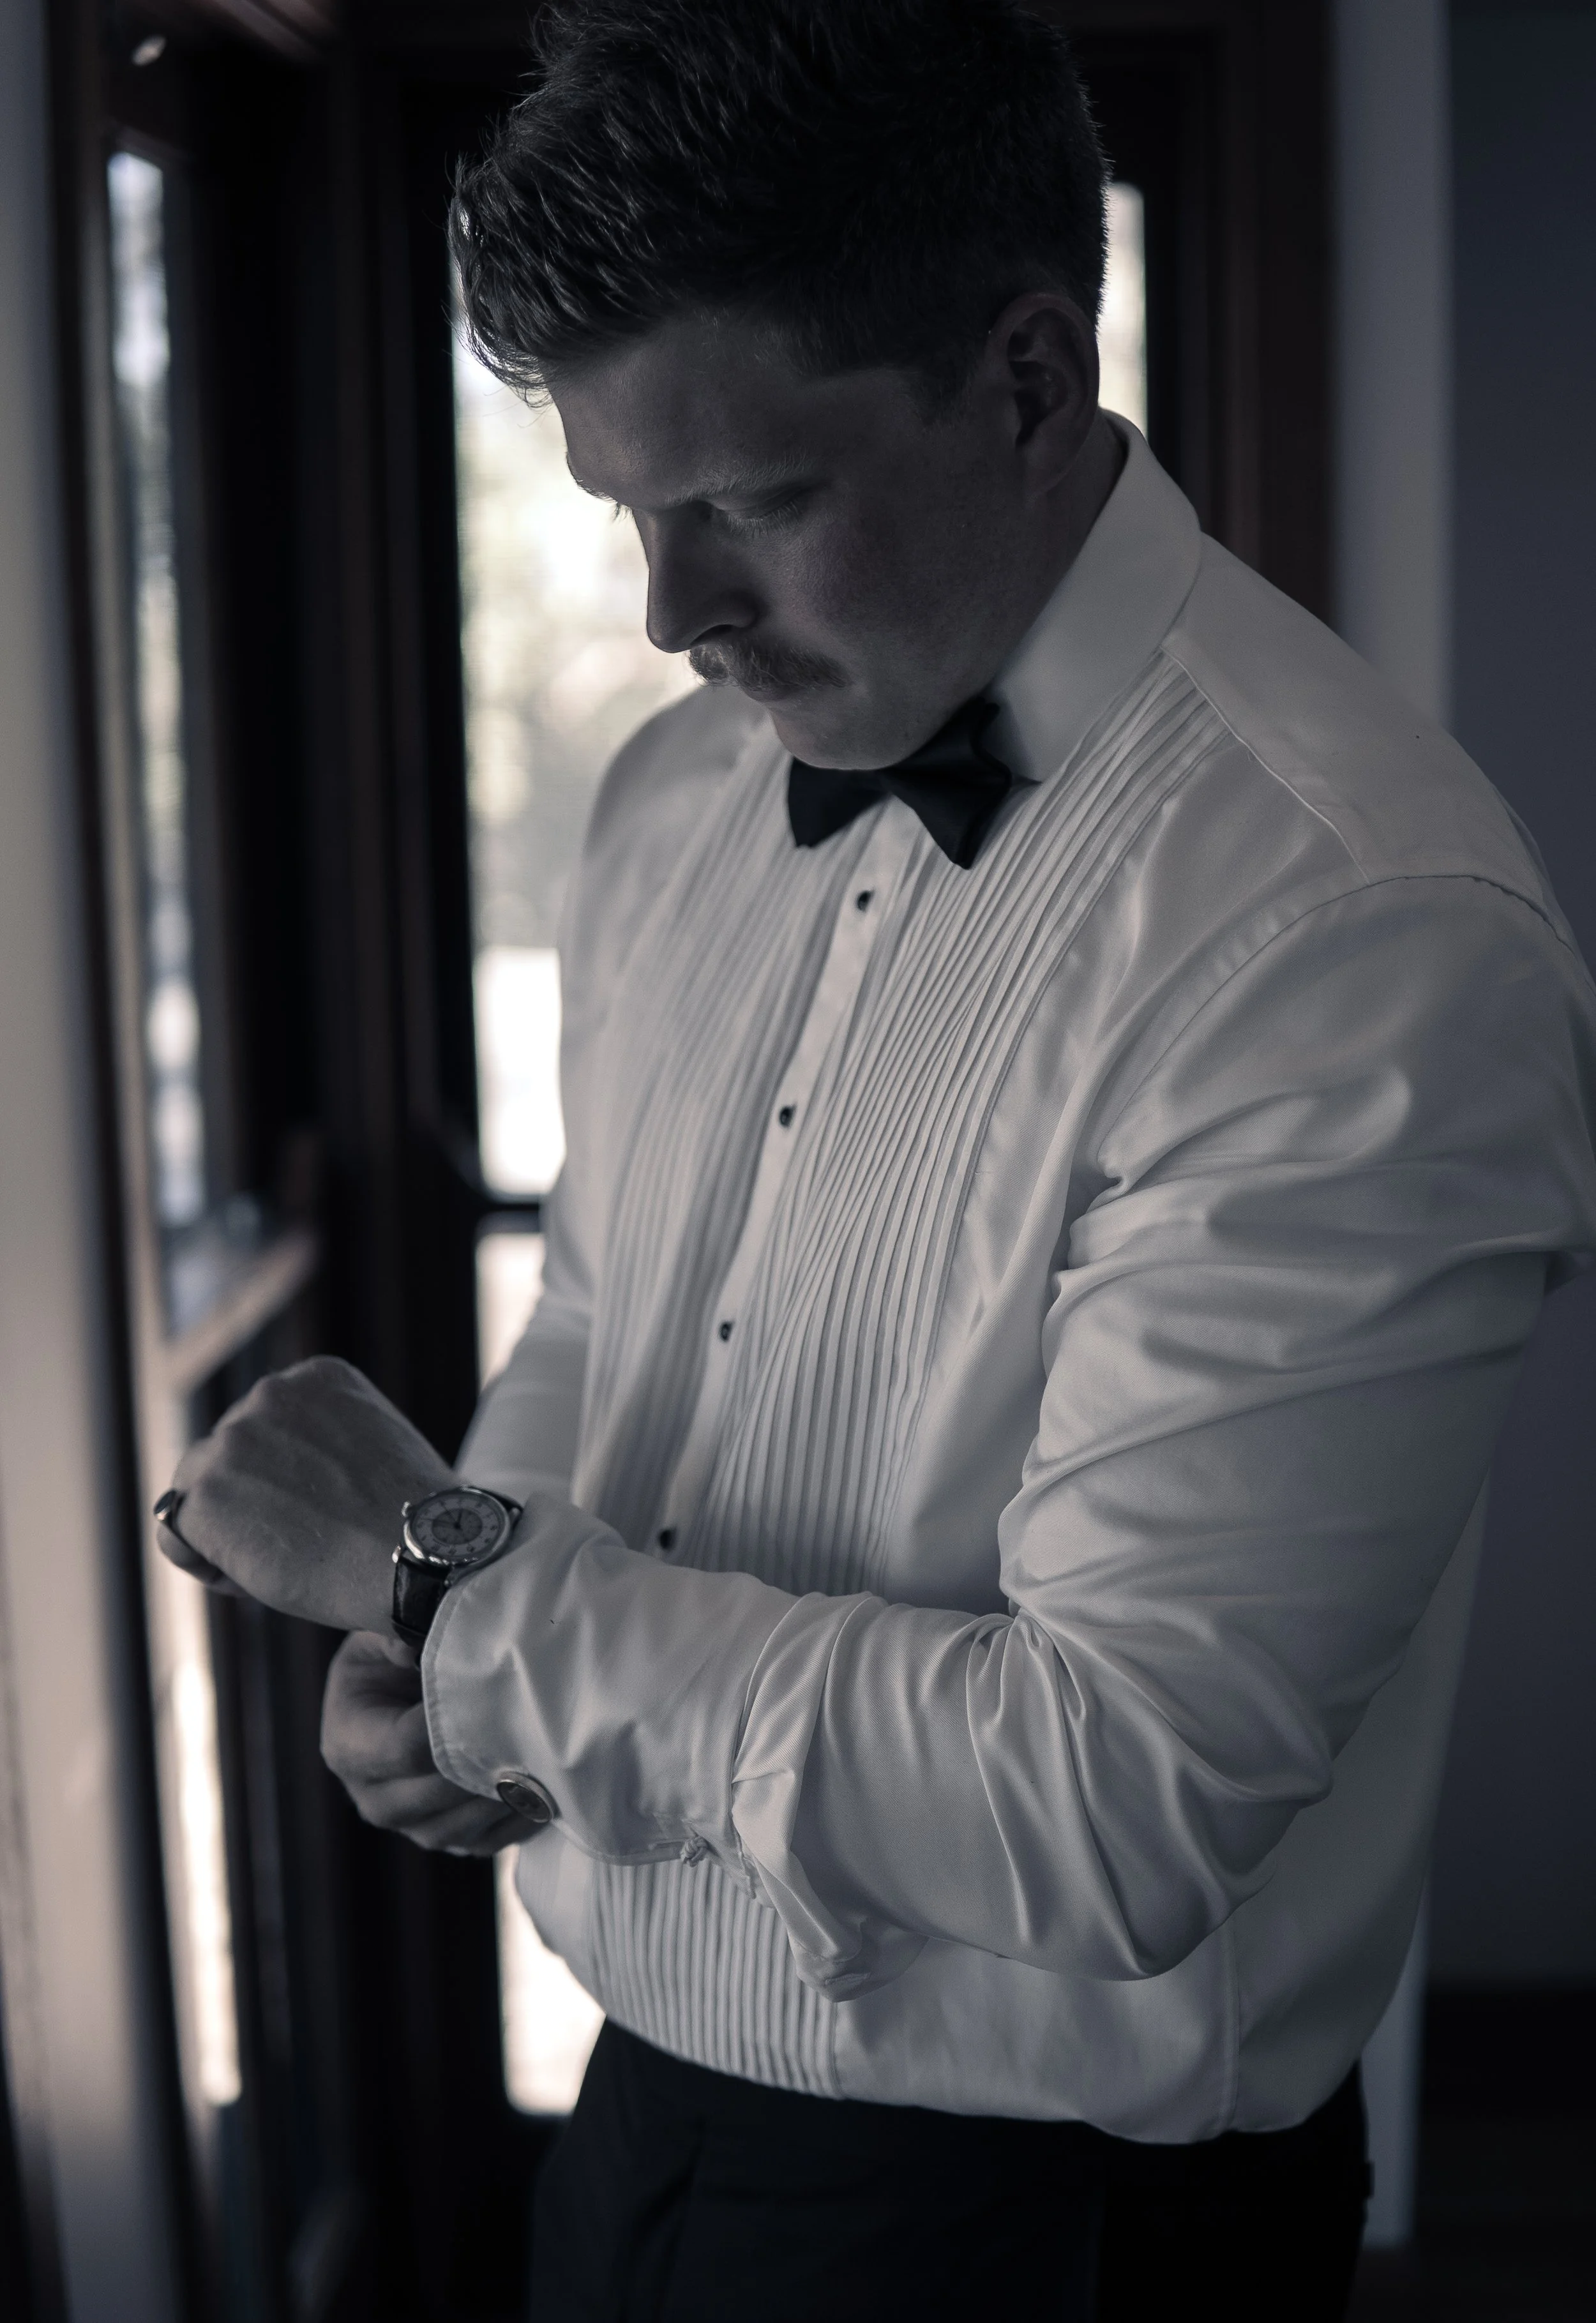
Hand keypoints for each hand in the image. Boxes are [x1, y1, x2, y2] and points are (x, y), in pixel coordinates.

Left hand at [158, 1356, 452, 1632]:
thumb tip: (282, 1482)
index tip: (322, 1513)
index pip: (265, 1430)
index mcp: (317, 1377)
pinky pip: (174, 1532)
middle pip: (228, 1458)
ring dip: (229, 1533)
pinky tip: (253, 1577)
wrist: (421, 1554)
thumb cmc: (413, 1525)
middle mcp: (270, 1392)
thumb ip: (323, 1445)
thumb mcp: (375, 1450)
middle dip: (253, 1505)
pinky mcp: (207, 1490)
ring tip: (285, 1562)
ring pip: (199, 1493)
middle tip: (306, 1546)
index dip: (283, 1481)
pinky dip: (202, 1561)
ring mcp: (234, 1438)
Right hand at [321, 1630, 528, 1853]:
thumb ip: (395, 1641)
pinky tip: (548, 1788)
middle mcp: (374, 1798)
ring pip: (463, 1826)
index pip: (408, 1748)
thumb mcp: (377, 1641)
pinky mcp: (446, 1839)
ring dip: (506, 1795)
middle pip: (438, 1792)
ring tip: (544, 1758)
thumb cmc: (386, 1665)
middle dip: (487, 1761)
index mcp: (350, 1748)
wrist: (390, 1701)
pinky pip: (486, 1842)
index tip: (498, 1697)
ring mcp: (410, 1826)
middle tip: (534, 1729)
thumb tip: (414, 1650)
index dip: (455, 1725)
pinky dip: (518, 1819)